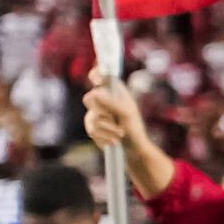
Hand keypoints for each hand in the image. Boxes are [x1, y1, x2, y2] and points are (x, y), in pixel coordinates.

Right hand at [82, 72, 173, 197]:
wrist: (132, 149)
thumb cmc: (134, 128)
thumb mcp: (126, 113)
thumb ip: (110, 103)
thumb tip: (95, 92)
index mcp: (115, 91)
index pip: (102, 76)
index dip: (96, 74)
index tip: (96, 80)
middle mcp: (104, 100)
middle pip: (89, 98)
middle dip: (101, 111)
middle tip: (113, 118)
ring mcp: (97, 112)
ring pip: (90, 117)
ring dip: (107, 128)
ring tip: (119, 134)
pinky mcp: (93, 125)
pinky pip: (91, 129)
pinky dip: (103, 136)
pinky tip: (113, 141)